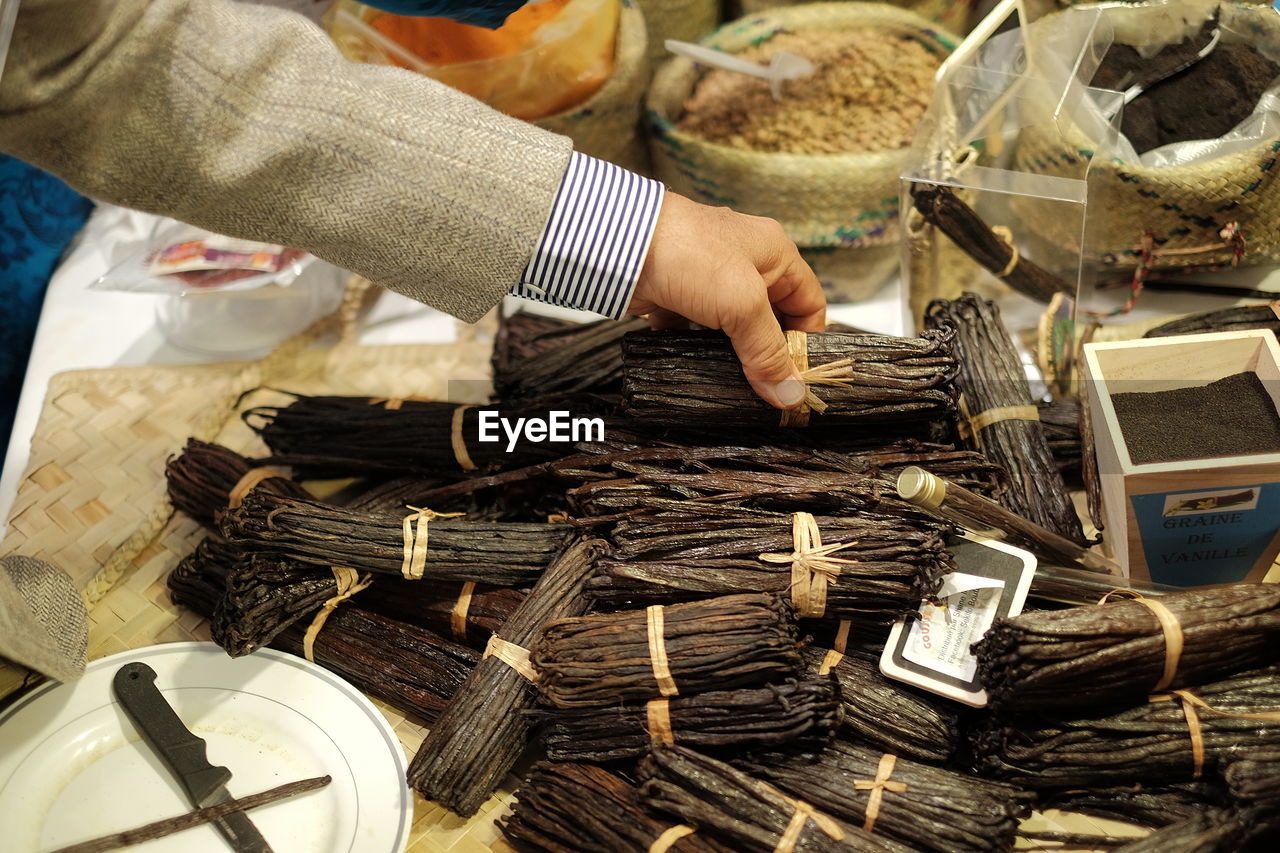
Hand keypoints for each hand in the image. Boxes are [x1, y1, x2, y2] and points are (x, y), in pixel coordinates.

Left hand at [628, 192, 826, 408]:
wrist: (618, 245)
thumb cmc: (688, 253)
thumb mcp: (742, 304)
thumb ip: (767, 351)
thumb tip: (790, 394)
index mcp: (774, 253)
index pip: (809, 302)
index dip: (807, 340)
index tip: (798, 378)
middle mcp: (745, 264)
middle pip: (770, 319)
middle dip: (769, 354)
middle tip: (767, 391)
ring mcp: (708, 280)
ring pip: (732, 329)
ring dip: (734, 356)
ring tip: (736, 388)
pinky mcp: (677, 297)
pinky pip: (696, 331)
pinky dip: (698, 351)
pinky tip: (698, 373)